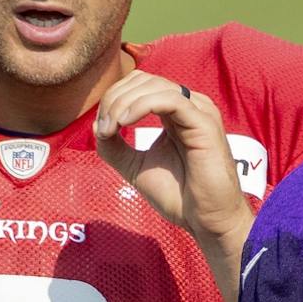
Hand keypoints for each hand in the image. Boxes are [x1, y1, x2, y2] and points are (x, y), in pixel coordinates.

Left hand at [93, 72, 250, 245]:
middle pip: (144, 80)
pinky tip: (125, 122)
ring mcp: (199, 112)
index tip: (102, 130)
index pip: (140, 86)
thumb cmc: (180, 197)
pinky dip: (141, 106)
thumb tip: (97, 126)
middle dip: (115, 98)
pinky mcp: (205, 123)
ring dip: (124, 103)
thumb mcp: (136, 168)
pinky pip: (170, 99)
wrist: (206, 221)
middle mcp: (189, 106)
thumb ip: (116, 148)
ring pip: (155, 85)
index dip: (114, 99)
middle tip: (104, 129)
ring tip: (111, 129)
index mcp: (175, 113)